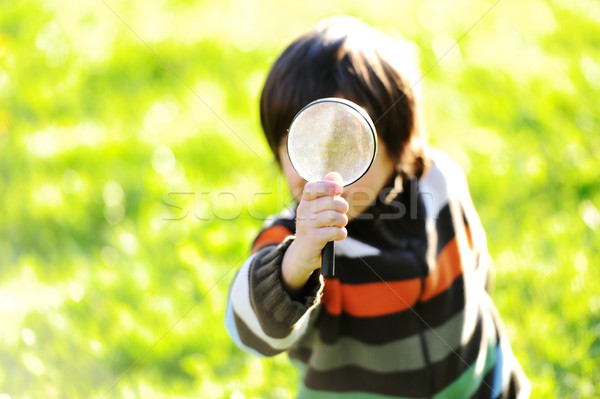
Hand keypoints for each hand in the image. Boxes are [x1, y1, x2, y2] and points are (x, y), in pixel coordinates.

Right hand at [281, 172, 348, 295]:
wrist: (302, 253)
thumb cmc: (314, 228)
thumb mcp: (318, 209)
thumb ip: (327, 192)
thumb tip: (335, 175)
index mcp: (305, 201)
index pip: (313, 187)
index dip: (328, 186)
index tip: (339, 190)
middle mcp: (303, 211)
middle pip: (330, 201)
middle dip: (343, 207)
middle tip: (342, 213)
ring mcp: (307, 225)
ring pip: (334, 216)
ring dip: (343, 221)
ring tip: (340, 224)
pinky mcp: (313, 238)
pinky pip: (335, 231)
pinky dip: (341, 233)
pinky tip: (339, 235)